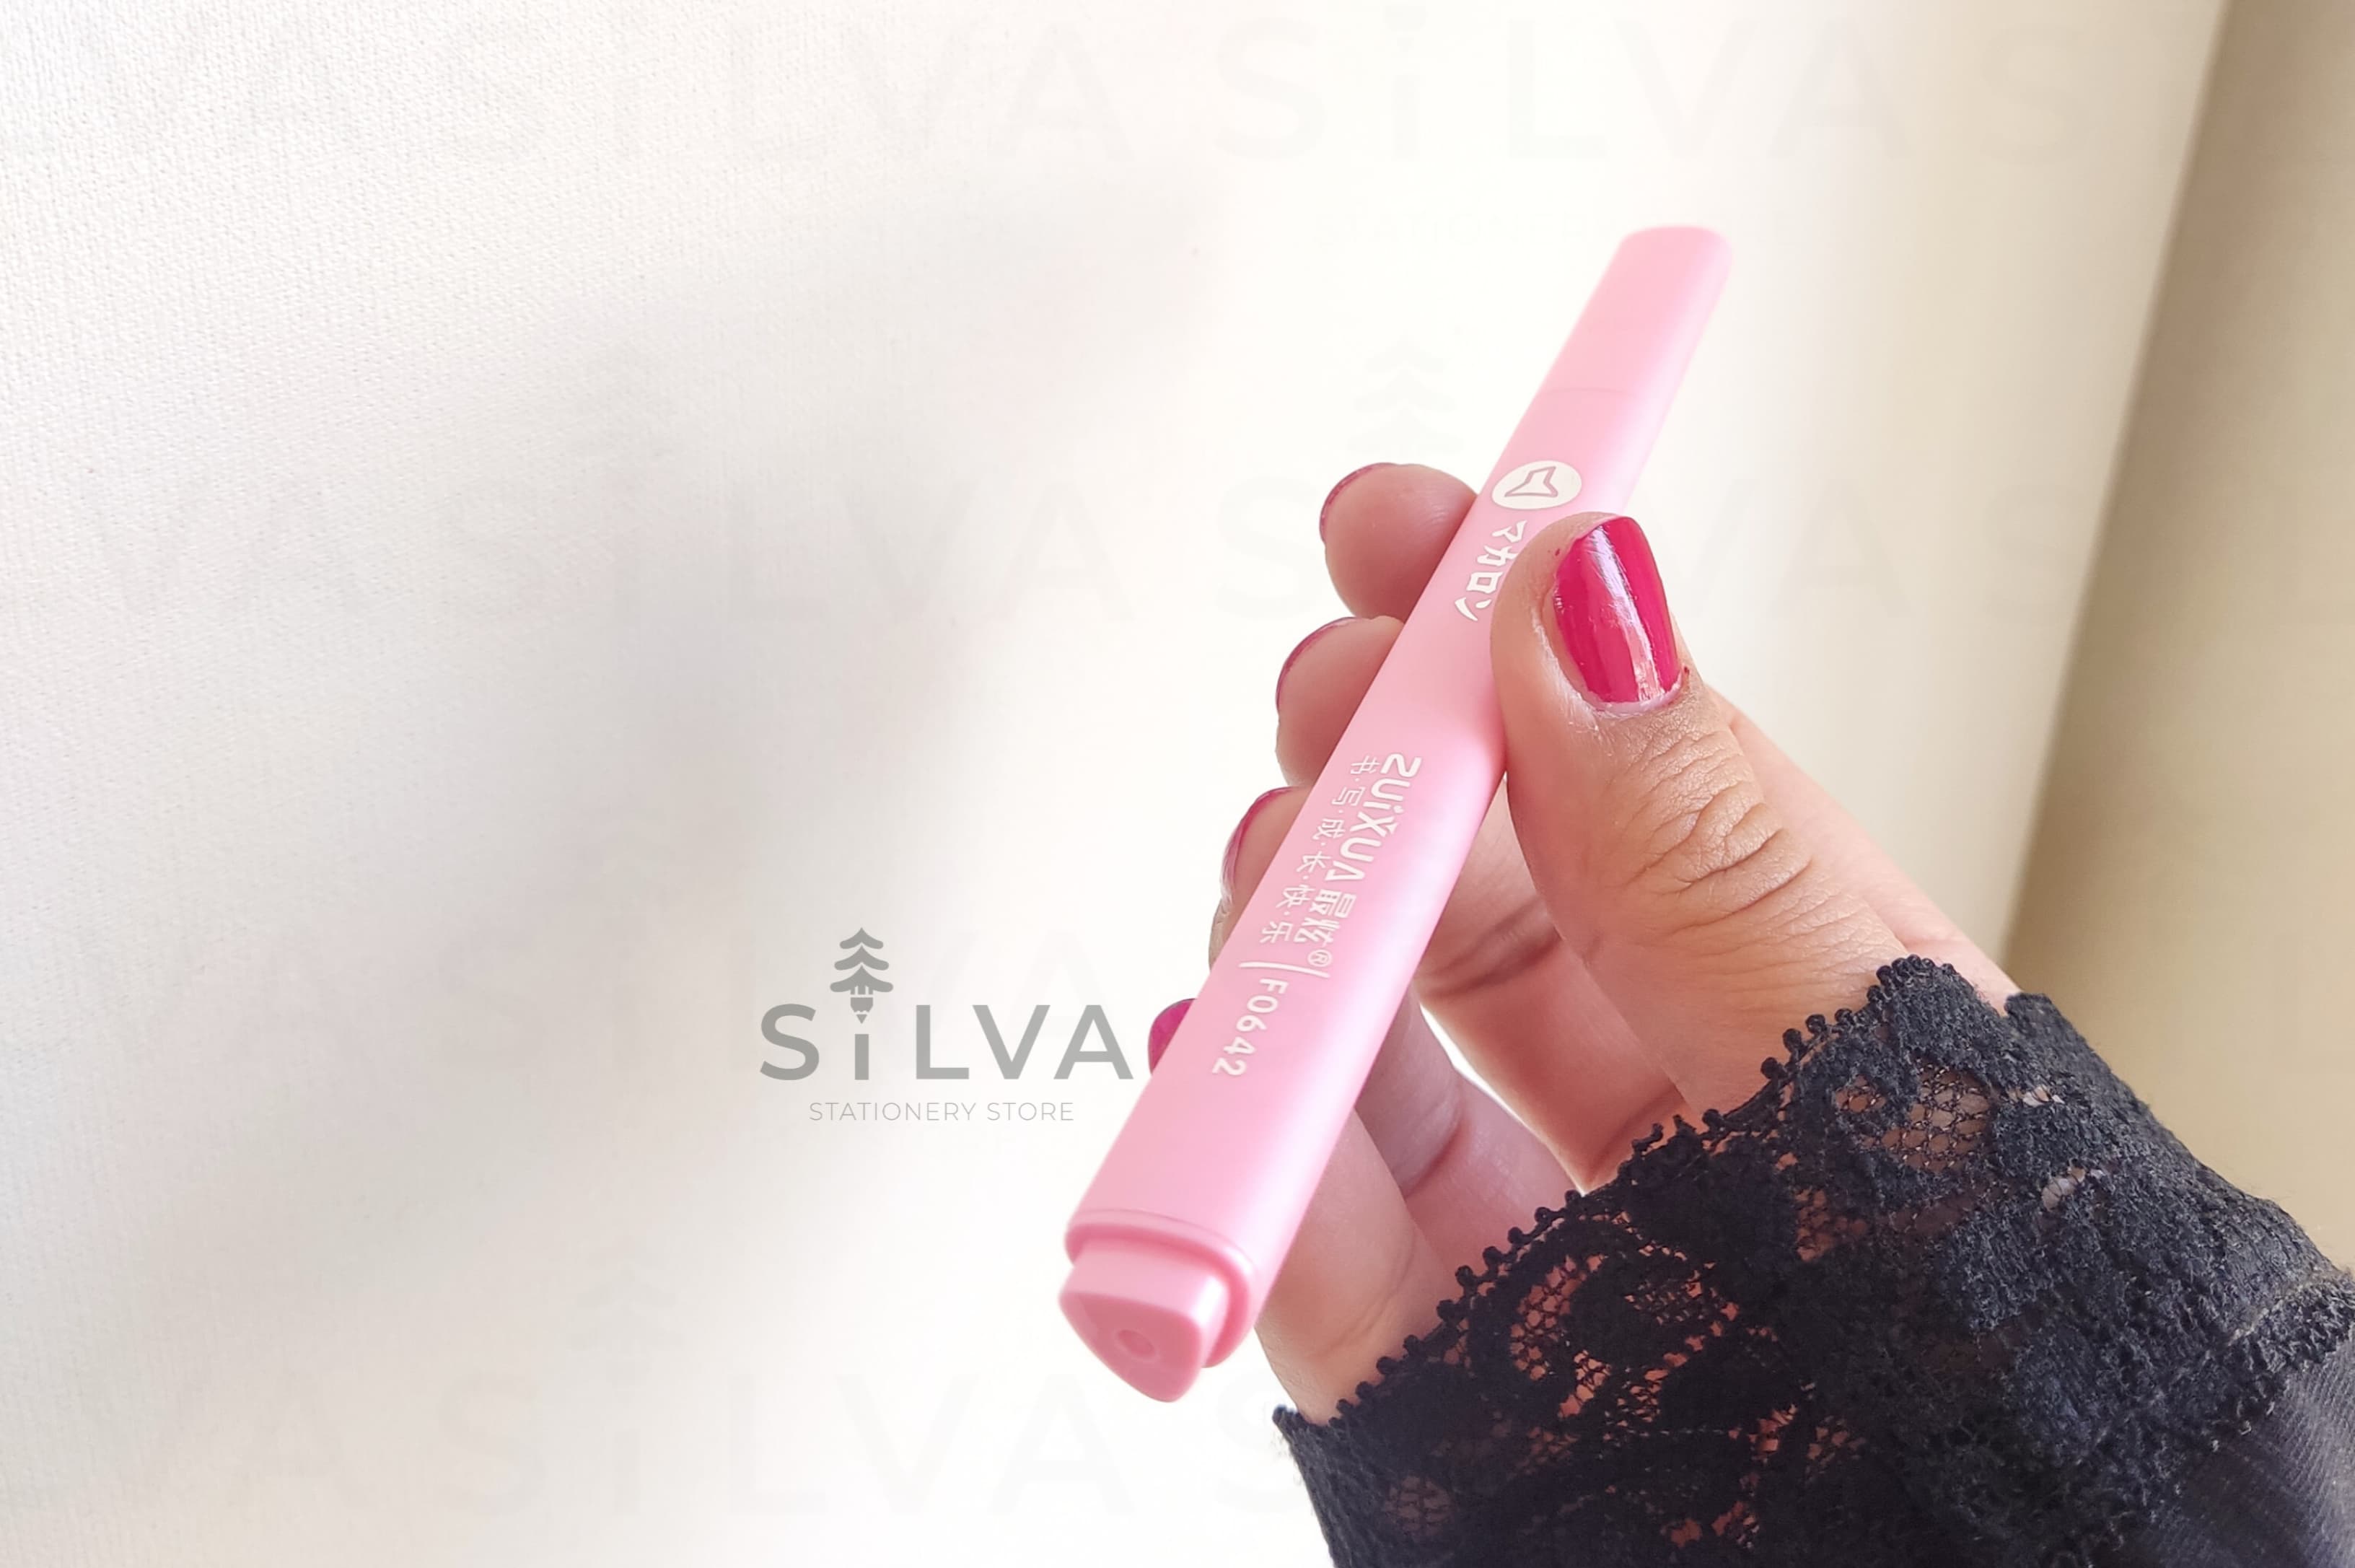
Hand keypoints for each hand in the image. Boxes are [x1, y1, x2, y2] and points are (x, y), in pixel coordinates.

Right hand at [1156, 463, 2014, 1419]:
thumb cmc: (2053, 1401)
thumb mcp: (1891, 1087)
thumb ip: (1715, 861)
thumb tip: (1584, 601)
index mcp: (1828, 1021)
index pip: (1650, 780)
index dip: (1526, 634)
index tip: (1424, 520)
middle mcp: (1691, 1123)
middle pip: (1496, 900)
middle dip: (1395, 770)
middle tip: (1336, 685)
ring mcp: (1572, 1253)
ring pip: (1392, 1059)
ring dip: (1306, 942)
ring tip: (1273, 869)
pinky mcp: (1469, 1392)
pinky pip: (1336, 1257)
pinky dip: (1260, 1159)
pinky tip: (1222, 1067)